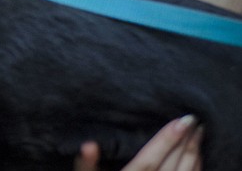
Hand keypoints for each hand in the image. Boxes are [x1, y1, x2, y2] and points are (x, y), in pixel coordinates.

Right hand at [73, 116, 202, 170]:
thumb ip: (86, 164)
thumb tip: (89, 145)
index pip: (149, 161)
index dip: (165, 141)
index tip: (181, 120)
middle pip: (172, 166)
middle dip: (185, 142)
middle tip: (193, 118)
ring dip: (194, 152)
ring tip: (198, 132)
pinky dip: (197, 167)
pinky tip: (197, 154)